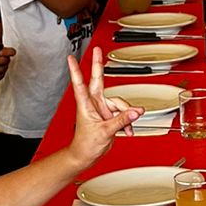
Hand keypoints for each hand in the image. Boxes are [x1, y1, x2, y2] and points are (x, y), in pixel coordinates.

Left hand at [64, 51, 141, 165]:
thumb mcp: (105, 131)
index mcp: (86, 105)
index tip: (71, 58)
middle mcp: (94, 104)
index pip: (80, 84)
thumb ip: (122, 120)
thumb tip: (135, 111)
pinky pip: (123, 114)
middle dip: (99, 65)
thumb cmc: (86, 144)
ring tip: (127, 127)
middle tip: (97, 50)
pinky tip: (127, 130)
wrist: (86, 155)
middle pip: (99, 80)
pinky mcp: (109, 116)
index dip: (76, 70)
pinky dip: (127, 122)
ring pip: (119, 103)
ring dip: (126, 115)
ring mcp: (102, 109)